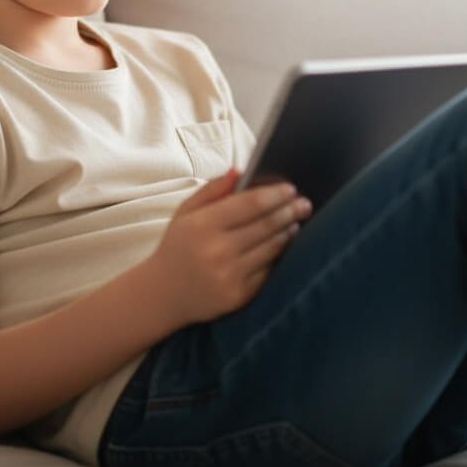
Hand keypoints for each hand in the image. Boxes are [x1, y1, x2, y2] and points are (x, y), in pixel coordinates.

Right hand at [146, 168, 312, 328]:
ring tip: (297, 220)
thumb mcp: (185, 212)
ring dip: (288, 231)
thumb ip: (213, 189)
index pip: (250, 204)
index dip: (275, 194)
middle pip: (266, 225)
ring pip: (271, 247)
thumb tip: (240, 170)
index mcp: (202, 225)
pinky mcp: (238, 296)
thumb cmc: (177, 246)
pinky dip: (279, 254)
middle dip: (290, 211)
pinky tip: (284, 243)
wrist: (162, 295)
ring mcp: (229, 275)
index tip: (291, 188)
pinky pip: (267, 270)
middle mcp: (217, 251)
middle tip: (305, 203)